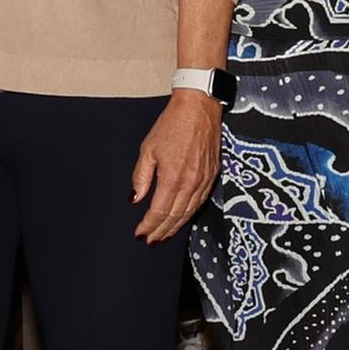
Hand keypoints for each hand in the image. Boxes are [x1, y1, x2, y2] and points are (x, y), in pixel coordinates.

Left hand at [131, 89, 220, 240]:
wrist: (199, 108)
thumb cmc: (171, 124)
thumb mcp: (148, 149)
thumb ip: (141, 177)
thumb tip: (135, 199)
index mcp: (173, 177)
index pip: (158, 212)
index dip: (148, 226)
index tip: (140, 234)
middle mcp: (191, 183)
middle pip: (175, 217)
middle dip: (161, 231)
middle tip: (151, 241)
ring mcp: (204, 180)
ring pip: (189, 212)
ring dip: (176, 226)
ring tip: (164, 235)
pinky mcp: (213, 175)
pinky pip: (200, 201)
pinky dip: (189, 213)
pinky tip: (182, 217)